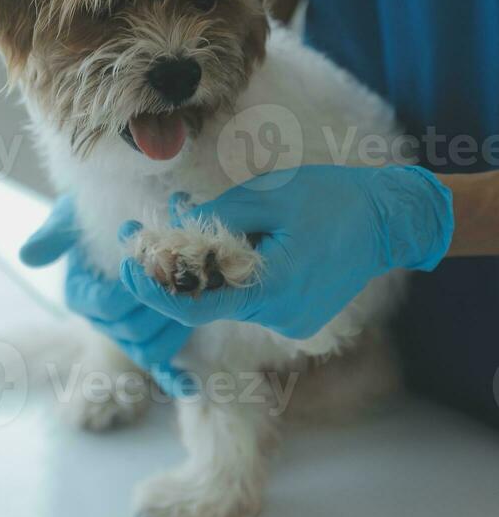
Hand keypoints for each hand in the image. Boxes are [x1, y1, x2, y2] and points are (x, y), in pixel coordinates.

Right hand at [19, 196, 193, 395]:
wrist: (128, 220)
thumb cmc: (99, 217)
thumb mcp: (74, 215)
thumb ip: (54, 233)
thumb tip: (28, 256)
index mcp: (81, 295)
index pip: (107, 305)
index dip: (133, 289)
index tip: (153, 264)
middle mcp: (100, 321)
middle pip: (131, 330)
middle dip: (159, 306)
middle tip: (182, 278)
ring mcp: (124, 335)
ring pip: (149, 349)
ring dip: (173, 326)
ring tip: (192, 299)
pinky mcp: (148, 341)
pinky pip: (161, 364)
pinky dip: (174, 371)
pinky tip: (188, 381)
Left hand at [119, 165, 453, 338]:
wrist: (390, 221)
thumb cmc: (333, 199)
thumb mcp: (271, 194)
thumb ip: (219, 213)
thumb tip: (177, 221)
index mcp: (271, 289)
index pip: (194, 305)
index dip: (153, 288)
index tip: (125, 263)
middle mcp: (279, 317)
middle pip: (208, 301)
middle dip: (172, 271)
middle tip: (141, 239)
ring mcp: (291, 322)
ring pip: (230, 299)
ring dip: (206, 270)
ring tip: (194, 228)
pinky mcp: (298, 318)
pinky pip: (253, 299)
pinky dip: (234, 276)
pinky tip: (239, 246)